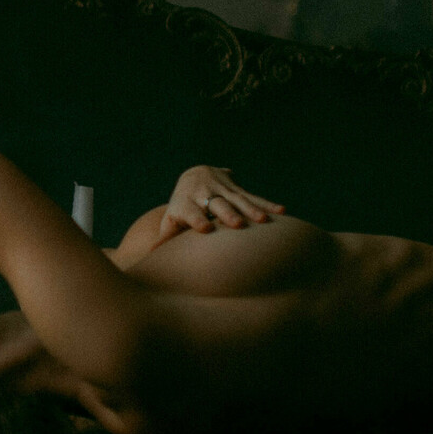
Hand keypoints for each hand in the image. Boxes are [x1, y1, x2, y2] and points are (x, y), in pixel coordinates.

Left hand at [159, 165, 283, 239]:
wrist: (192, 176)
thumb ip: (165, 238)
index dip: (197, 219)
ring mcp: (221, 189)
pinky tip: (282, 211)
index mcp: (185, 203)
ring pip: (237, 199)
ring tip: (263, 221)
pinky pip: (253, 196)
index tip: (205, 229)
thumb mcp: (172, 219)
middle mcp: (204, 194)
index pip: (190, 212)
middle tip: (237, 224)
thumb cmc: (181, 208)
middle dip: (227, 214)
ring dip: (251, 209)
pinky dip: (267, 204)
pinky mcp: (236, 187)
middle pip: (216, 204)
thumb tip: (150, 258)